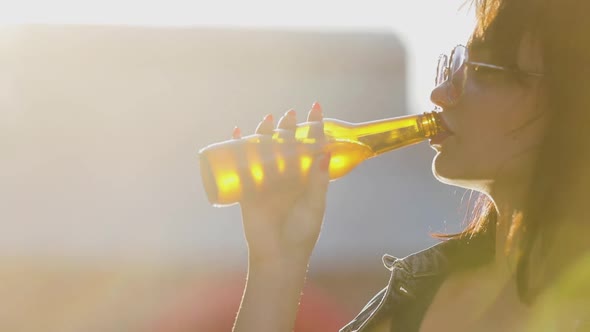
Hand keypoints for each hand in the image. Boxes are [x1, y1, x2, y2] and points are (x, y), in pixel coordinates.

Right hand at [236, 102, 330, 264]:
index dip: (313, 128)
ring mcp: (266, 181)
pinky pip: (241, 166)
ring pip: (263, 151)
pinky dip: (237, 149)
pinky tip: (236, 134)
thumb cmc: (302, 232)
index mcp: (305, 178)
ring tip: (266, 120)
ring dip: (263, 133)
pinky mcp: (248, 190)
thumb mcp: (315, 205)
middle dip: (287, 127)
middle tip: (289, 114)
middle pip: (285, 145)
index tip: (315, 109)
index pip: (309, 147)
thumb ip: (318, 181)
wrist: (279, 255)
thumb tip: (324, 153)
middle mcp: (286, 176)